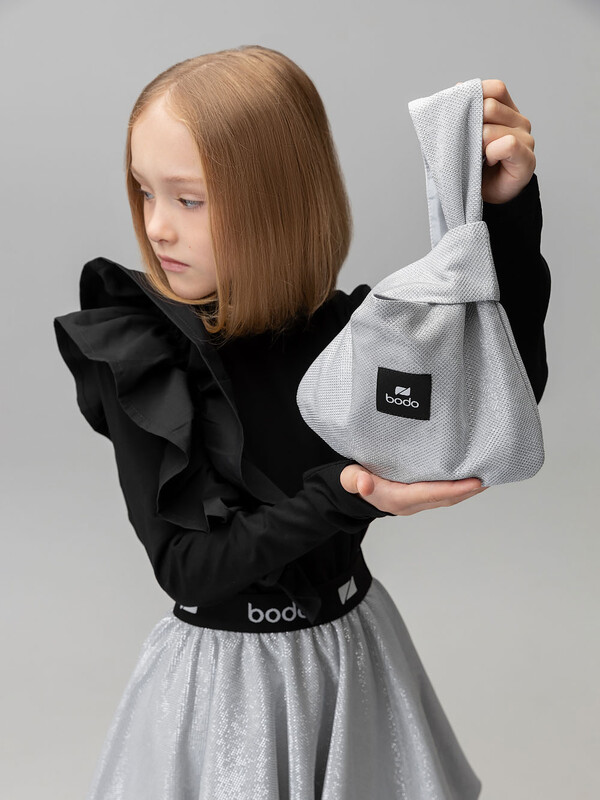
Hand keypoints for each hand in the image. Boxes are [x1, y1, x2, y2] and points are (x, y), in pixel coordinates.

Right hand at [340, 463, 488, 515]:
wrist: (352, 491)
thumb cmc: (353, 480)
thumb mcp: (349, 478)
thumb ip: (354, 480)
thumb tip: (364, 483)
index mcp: (398, 499)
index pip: (431, 494)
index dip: (455, 489)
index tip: (475, 482)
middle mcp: (411, 503)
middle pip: (446, 499)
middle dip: (469, 490)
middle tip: (491, 477)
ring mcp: (416, 501)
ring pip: (447, 498)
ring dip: (467, 491)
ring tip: (488, 477)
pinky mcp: (418, 496)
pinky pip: (442, 493)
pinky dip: (459, 488)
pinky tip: (470, 478)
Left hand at [456, 78, 535, 204]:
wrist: (486, 195)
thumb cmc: (475, 165)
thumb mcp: (465, 135)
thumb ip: (464, 113)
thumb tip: (457, 88)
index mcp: (506, 111)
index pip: (495, 89)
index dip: (476, 97)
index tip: (461, 116)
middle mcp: (519, 121)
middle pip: (490, 107)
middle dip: (471, 124)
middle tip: (467, 144)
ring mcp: (526, 138)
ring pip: (493, 128)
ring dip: (478, 143)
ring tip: (477, 156)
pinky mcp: (527, 158)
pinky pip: (508, 145)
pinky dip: (493, 153)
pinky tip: (490, 161)